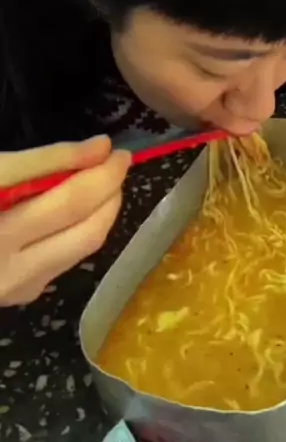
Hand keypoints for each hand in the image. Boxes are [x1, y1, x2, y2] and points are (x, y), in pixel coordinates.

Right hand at [0, 136, 129, 305]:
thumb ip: (40, 162)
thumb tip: (98, 148)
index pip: (61, 194)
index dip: (93, 166)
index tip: (111, 145)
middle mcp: (3, 258)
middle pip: (78, 220)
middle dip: (109, 186)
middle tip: (118, 160)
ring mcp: (10, 284)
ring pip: (82, 245)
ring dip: (104, 209)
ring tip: (106, 181)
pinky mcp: (17, 296)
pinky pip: (65, 260)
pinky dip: (84, 230)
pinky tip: (82, 210)